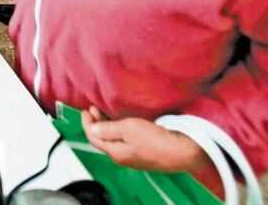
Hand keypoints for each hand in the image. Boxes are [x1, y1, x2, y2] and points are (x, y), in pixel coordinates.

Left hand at [81, 107, 208, 173]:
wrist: (181, 151)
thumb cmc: (155, 139)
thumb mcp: (129, 129)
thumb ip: (108, 129)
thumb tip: (92, 129)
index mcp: (116, 153)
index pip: (94, 138)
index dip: (87, 123)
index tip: (85, 110)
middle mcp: (122, 157)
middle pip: (103, 139)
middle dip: (96, 123)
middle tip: (93, 108)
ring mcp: (133, 156)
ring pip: (113, 140)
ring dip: (107, 126)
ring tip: (104, 112)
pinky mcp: (143, 153)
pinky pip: (124, 141)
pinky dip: (117, 130)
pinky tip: (121, 122)